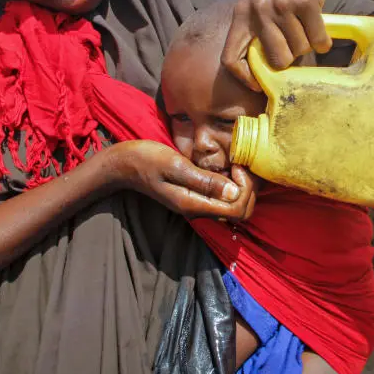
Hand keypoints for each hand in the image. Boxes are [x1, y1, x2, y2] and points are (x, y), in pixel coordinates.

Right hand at [105, 140, 256, 220]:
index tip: (237, 165)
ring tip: (236, 163)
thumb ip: (204, 181)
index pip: (236, 210)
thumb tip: (234, 192)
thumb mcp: (175, 165)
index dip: (245, 190)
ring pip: (232, 206)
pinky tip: (227, 166)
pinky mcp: (195, 196)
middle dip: (249, 190)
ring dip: (242, 187)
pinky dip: (232, 184)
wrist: (124, 165)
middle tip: (241, 164)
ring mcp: (196, 204)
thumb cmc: (146, 160)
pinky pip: (222, 197)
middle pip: (239, 212)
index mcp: (194, 205)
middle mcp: (198, 209)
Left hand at [222, 0, 336, 90]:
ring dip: (308, 45)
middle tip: (295, 45)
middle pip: (277, 60)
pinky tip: (320, 27)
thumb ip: (256, 30)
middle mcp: (258, 10)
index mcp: (241, 14)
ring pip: (300, 50)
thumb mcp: (257, 1)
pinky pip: (318, 40)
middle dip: (290, 59)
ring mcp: (282, 5)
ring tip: (306, 26)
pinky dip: (323, 40)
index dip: (243, 78)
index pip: (230, 58)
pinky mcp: (306, 2)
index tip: (259, 84)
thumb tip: (264, 73)